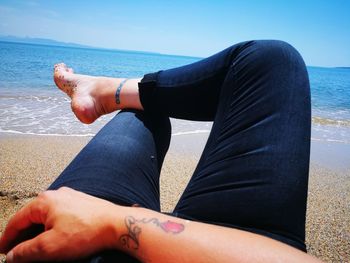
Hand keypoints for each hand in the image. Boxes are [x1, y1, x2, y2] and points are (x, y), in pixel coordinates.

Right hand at [0, 187, 120, 261]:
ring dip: (38, 232)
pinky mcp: (82, 204)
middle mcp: (57, 195)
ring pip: (46, 217)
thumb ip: (25, 251)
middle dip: (23, 236)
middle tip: (17, 252)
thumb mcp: (49, 247)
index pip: (17, 221)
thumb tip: (12, 255)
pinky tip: (55, 238)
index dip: (7, 238)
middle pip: (31, 217)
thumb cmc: (87, 231)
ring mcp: (71, 198)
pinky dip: (52, 228)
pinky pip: (60, 216)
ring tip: (35, 248)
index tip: (3, 251)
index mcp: (45, 201)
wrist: (117, 225)